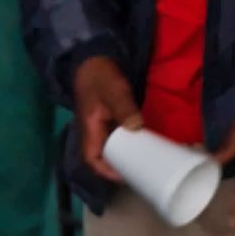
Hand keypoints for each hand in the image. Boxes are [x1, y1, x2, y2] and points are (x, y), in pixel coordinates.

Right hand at [72, 53, 141, 182]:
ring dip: (124, 156)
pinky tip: (142, 143)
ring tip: (144, 162)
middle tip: (141, 171)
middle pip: (102, 157)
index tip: (125, 176)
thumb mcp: (114, 91)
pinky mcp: (108, 119)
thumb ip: (124, 108)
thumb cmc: (101, 77)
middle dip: (118, 167)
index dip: (106, 171)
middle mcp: (93, 132)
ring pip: (110, 148)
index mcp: (90, 129)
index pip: (92, 158)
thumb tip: (136, 127)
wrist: (94, 59)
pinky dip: (127, 143)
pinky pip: (116, 137)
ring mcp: (100, 126)